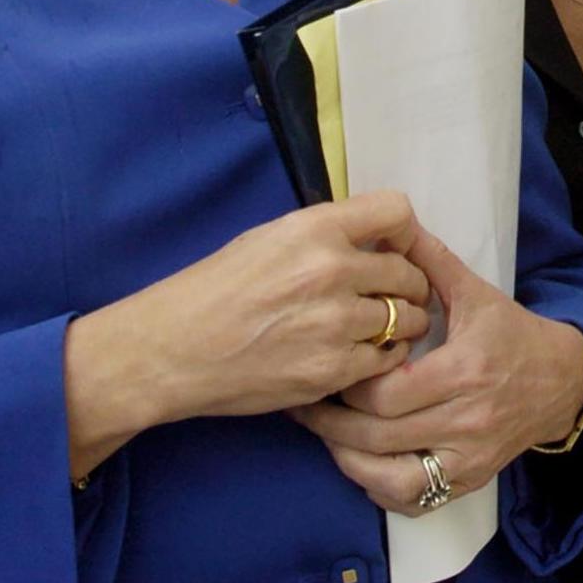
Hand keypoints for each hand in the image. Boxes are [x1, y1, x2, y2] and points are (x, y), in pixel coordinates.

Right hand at [64, 190, 432, 475]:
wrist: (173, 349)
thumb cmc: (215, 288)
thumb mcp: (269, 237)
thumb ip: (326, 235)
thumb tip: (374, 241)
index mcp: (314, 229)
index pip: (396, 211)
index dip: (405, 231)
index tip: (397, 247)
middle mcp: (331, 271)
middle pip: (408, 273)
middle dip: (409, 286)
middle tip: (395, 297)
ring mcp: (335, 324)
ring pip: (406, 320)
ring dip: (401, 325)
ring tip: (383, 329)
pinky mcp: (332, 370)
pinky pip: (386, 360)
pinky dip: (382, 358)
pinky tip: (362, 356)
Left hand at [289, 227, 582, 514]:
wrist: (560, 381)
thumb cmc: (509, 332)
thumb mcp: (475, 291)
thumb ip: (430, 261)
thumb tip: (393, 225)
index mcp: (463, 370)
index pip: (389, 394)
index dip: (351, 386)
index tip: (330, 366)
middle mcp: (466, 421)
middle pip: (380, 437)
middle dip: (333, 424)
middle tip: (305, 404)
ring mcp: (467, 458)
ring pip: (392, 479)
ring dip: (350, 461)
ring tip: (325, 436)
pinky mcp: (468, 480)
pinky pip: (414, 500)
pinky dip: (380, 488)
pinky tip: (360, 463)